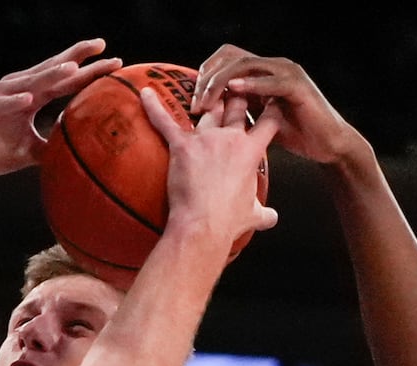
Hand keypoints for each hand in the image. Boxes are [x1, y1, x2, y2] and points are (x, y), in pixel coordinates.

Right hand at [0, 39, 121, 177]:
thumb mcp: (26, 152)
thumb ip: (50, 147)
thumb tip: (76, 153)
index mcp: (32, 97)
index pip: (65, 81)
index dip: (88, 71)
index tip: (114, 62)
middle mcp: (19, 90)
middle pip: (52, 70)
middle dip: (76, 57)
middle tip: (102, 45)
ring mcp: (0, 96)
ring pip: (30, 83)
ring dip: (50, 75)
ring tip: (73, 68)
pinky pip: (2, 105)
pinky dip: (14, 102)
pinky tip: (29, 99)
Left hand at [143, 84, 278, 246]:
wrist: (204, 226)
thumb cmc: (228, 221)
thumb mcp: (253, 215)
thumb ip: (264, 213)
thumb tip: (272, 218)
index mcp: (252, 150)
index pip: (268, 120)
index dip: (269, 110)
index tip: (267, 102)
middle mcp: (231, 137)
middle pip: (235, 105)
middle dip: (234, 95)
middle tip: (230, 88)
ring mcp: (205, 139)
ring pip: (206, 111)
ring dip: (204, 101)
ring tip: (201, 90)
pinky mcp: (181, 147)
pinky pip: (165, 122)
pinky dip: (153, 107)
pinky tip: (144, 92)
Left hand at [192, 45, 362, 164]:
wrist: (326, 144)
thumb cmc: (292, 133)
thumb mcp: (254, 121)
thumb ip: (234, 112)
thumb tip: (204, 119)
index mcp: (260, 73)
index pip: (225, 59)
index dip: (205, 75)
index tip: (192, 100)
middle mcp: (272, 67)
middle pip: (230, 57)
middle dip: (207, 78)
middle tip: (195, 104)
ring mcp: (285, 73)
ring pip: (245, 64)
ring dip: (221, 82)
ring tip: (206, 102)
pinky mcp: (297, 87)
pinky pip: (271, 81)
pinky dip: (252, 84)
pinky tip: (235, 90)